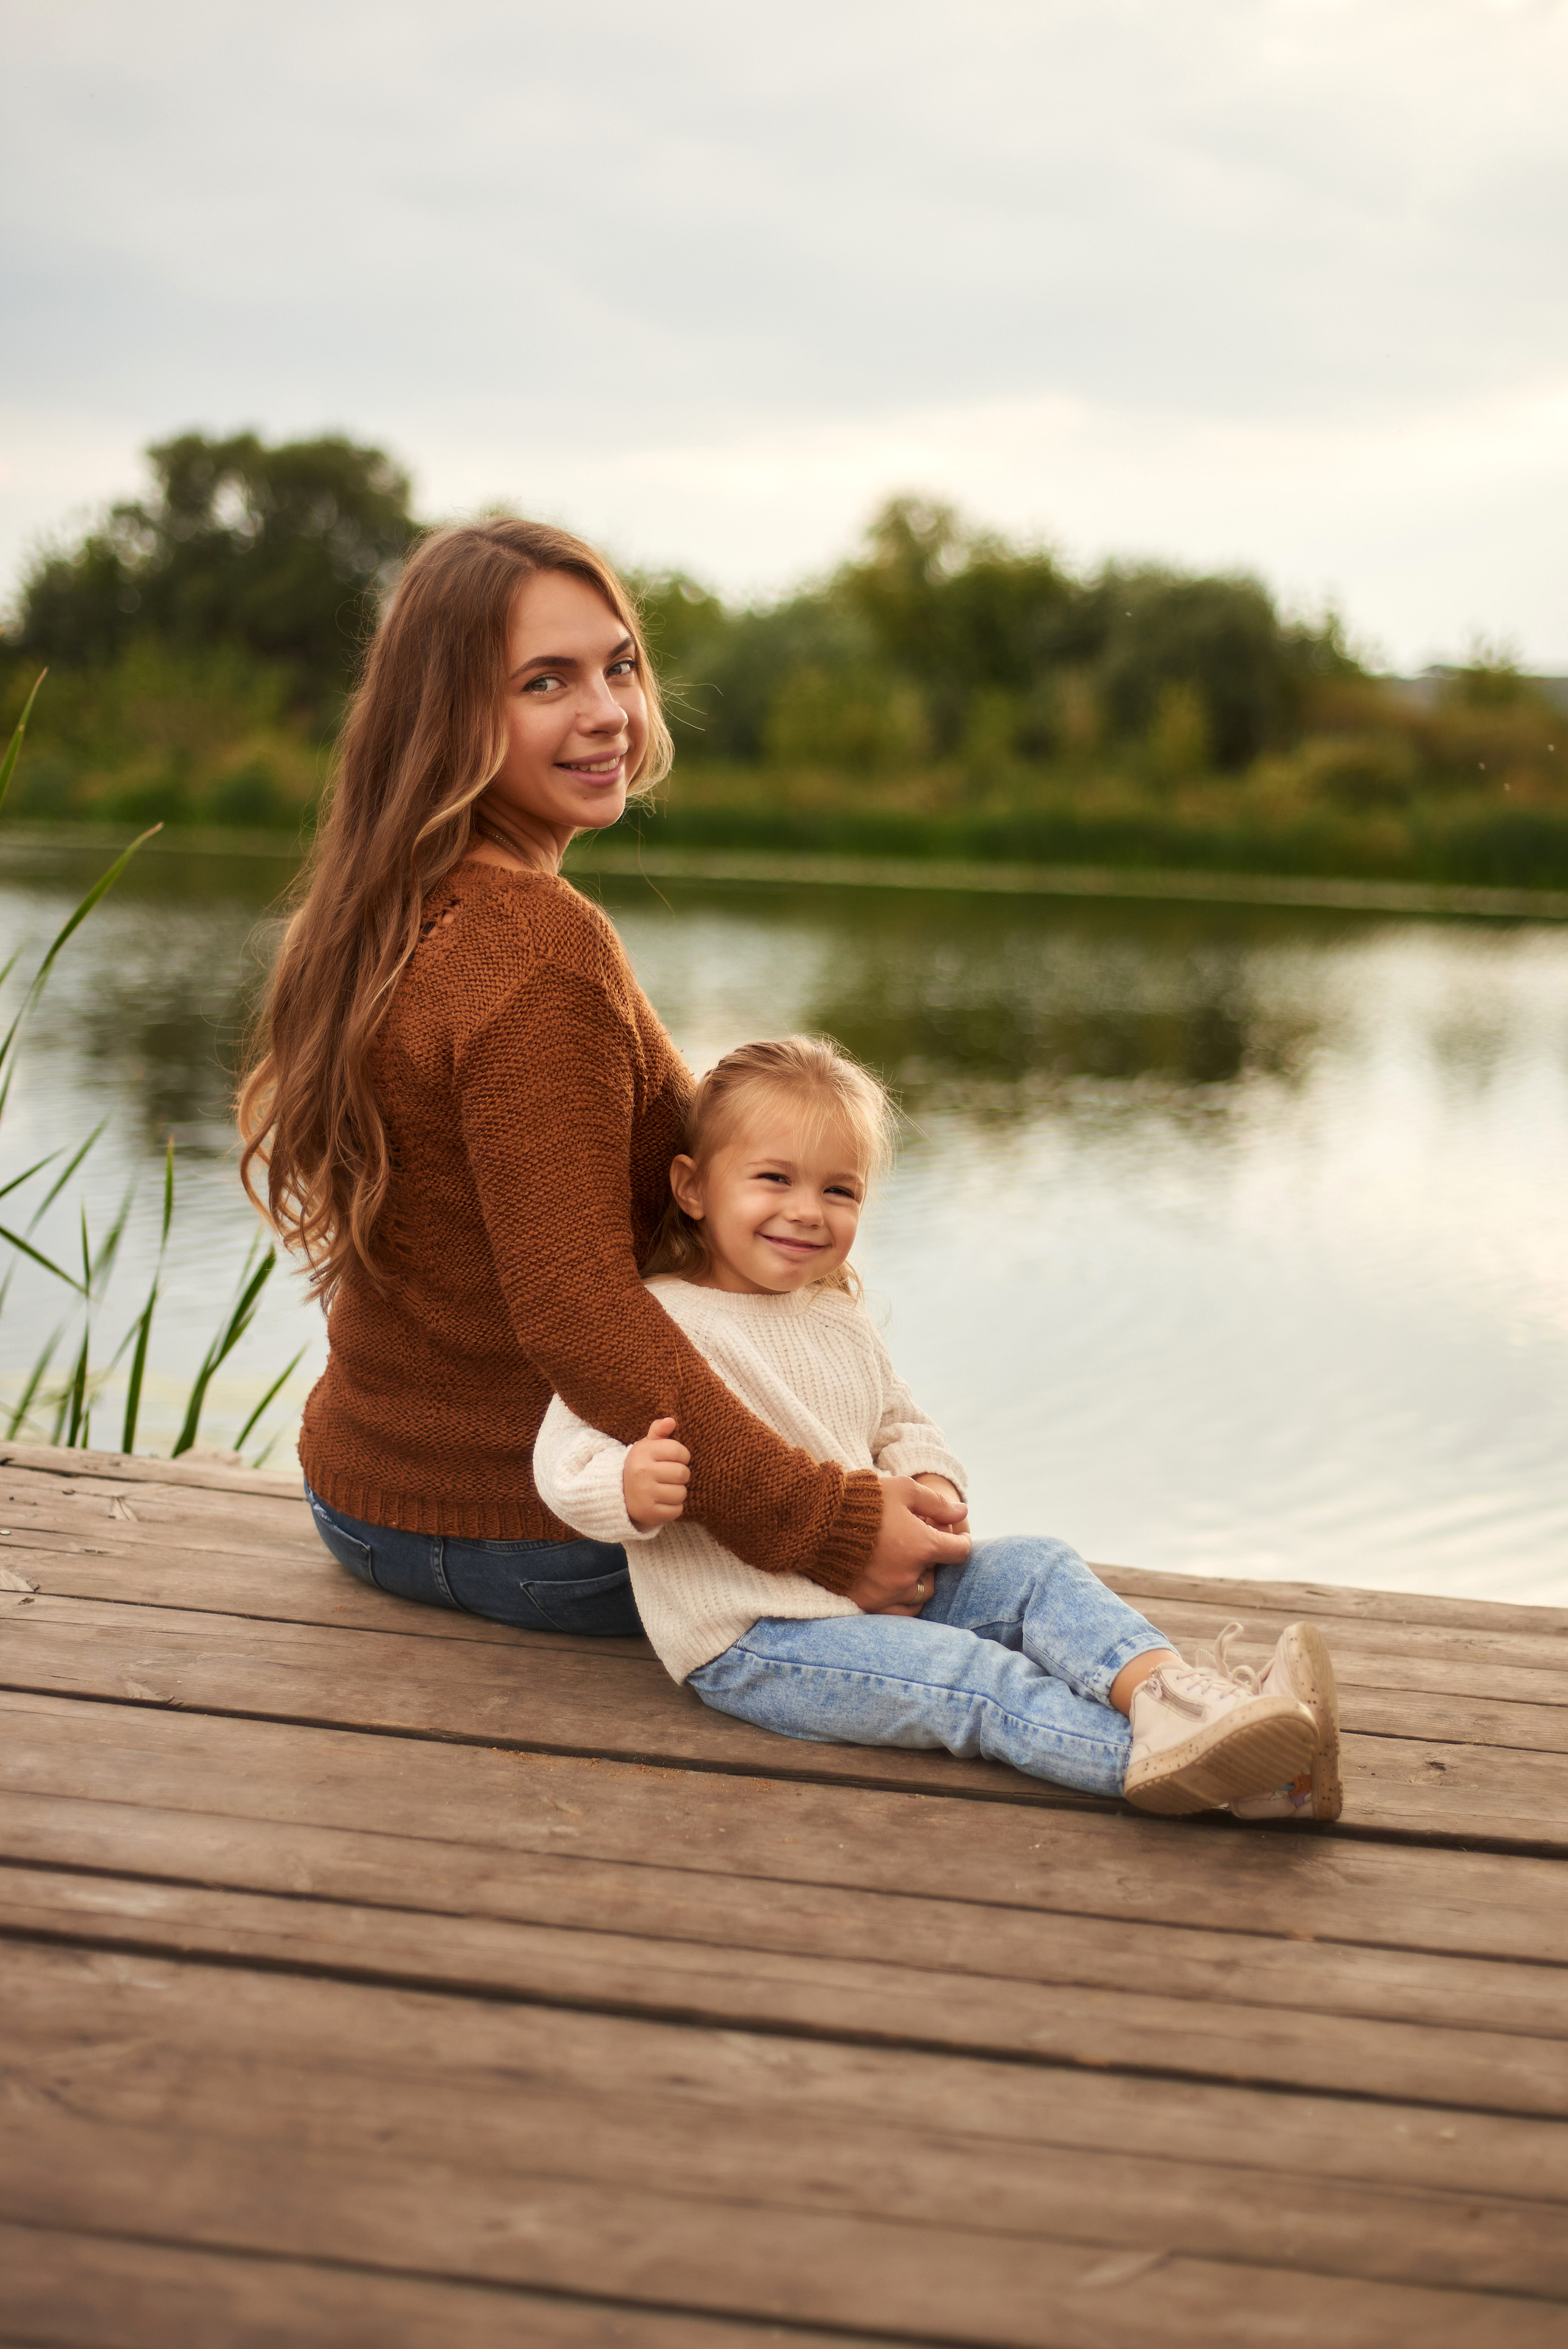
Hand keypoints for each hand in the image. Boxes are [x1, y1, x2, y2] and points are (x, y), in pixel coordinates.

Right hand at [623, 1415, 689, 1531]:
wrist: (618, 1494)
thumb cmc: (641, 1466)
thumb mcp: (646, 1446)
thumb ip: (658, 1431)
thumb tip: (671, 1421)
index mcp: (643, 1452)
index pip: (679, 1451)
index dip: (682, 1456)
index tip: (675, 1460)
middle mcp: (641, 1472)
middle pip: (683, 1473)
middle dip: (680, 1475)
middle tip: (670, 1476)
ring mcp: (644, 1493)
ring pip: (681, 1493)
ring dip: (677, 1492)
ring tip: (665, 1489)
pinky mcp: (648, 1512)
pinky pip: (677, 1510)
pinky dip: (673, 1508)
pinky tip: (662, 1502)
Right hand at [844, 1474, 970, 1616]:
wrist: (816, 1519)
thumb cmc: (863, 1499)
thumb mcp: (904, 1490)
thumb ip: (937, 1504)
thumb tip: (963, 1512)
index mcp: (922, 1546)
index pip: (959, 1551)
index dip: (961, 1540)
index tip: (956, 1535)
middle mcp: (908, 1575)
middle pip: (936, 1576)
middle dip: (933, 1560)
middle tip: (919, 1542)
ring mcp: (886, 1593)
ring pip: (918, 1598)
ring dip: (918, 1582)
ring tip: (906, 1564)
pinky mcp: (866, 1602)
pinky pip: (893, 1611)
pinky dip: (898, 1600)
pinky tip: (891, 1583)